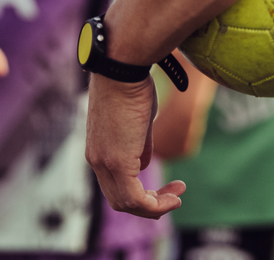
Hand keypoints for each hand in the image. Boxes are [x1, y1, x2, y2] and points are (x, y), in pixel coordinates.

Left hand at [85, 74, 185, 218]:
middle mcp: (96, 161)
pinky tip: (173, 198)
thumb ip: (139, 144)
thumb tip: (143, 164)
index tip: (165, 188)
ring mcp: (105, 163)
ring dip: (155, 207)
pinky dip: (155, 205)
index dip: (140, 194)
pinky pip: (135, 198)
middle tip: (174, 197)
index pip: (115, 186)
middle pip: (120, 200)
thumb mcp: (138, 121)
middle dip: (149, 205)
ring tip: (177, 198)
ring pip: (126, 203)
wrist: (122, 68)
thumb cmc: (132, 85)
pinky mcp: (117, 162)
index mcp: (98, 151)